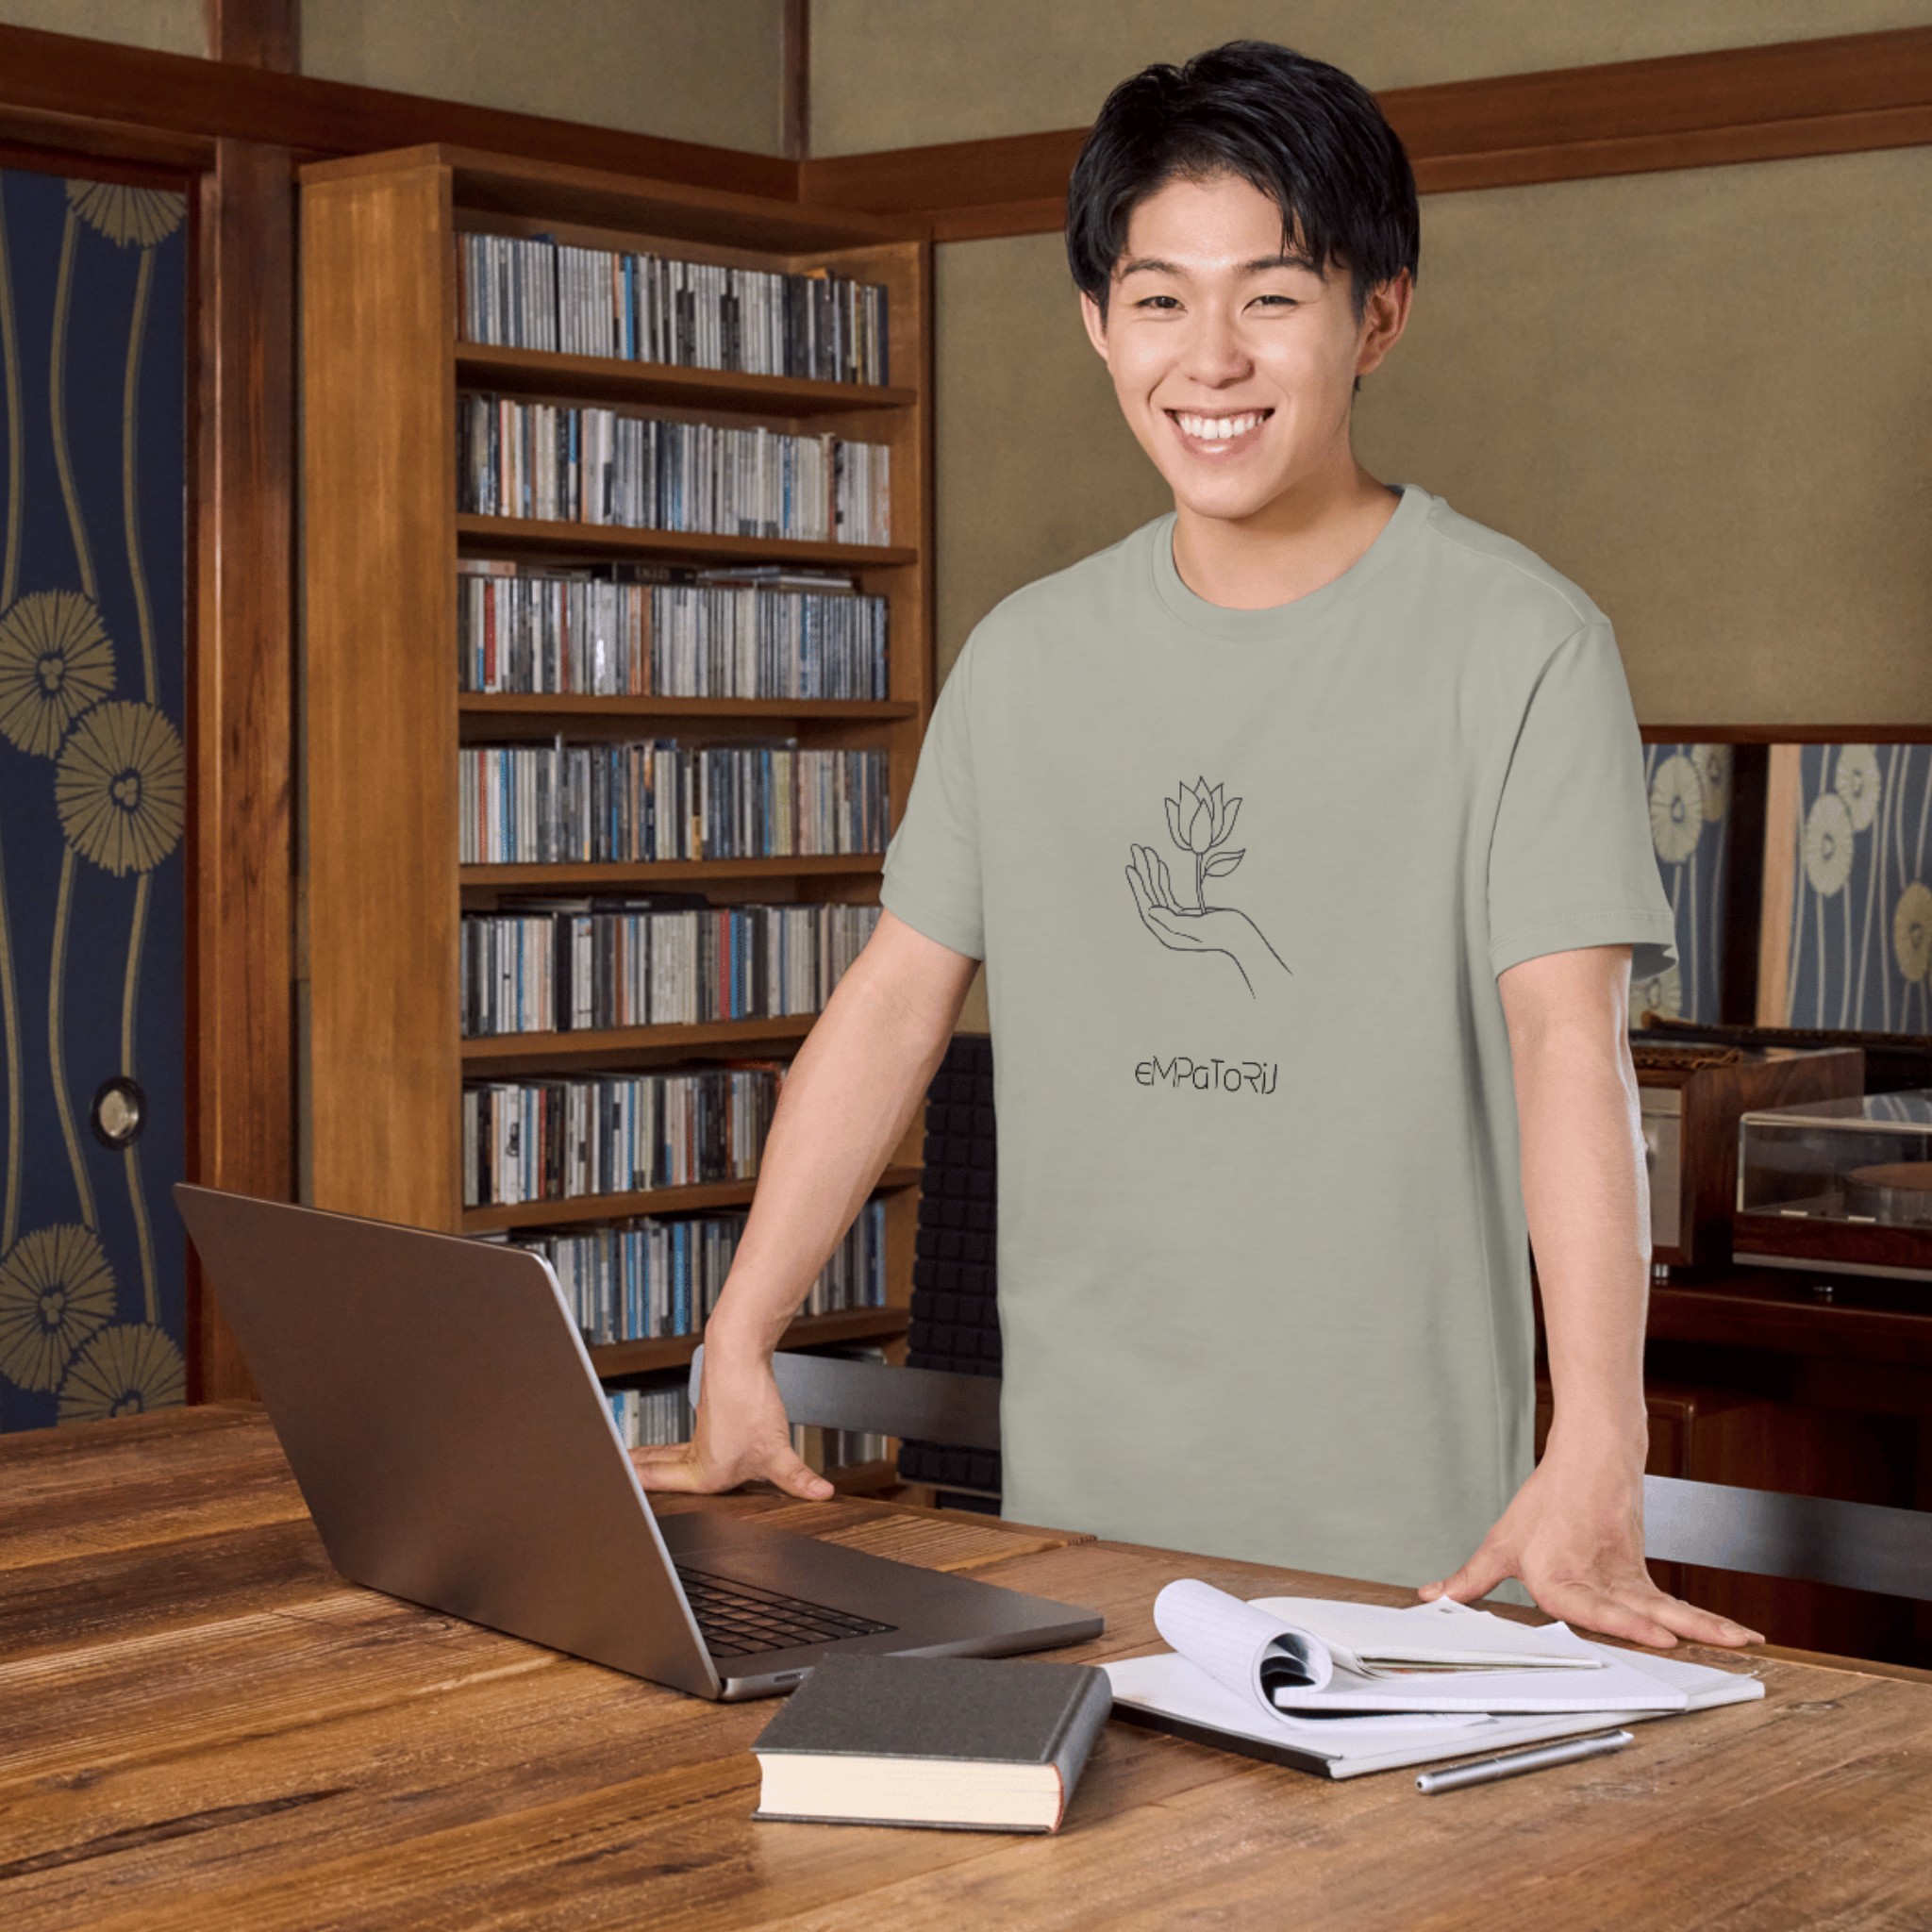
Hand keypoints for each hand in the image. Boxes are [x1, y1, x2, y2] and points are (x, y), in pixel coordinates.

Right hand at [630, 1348, 831, 1501]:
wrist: (739, 1354)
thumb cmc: (748, 1400)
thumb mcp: (778, 1450)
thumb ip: (798, 1478)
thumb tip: (822, 1494)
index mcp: (705, 1471)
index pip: (663, 1484)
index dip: (641, 1489)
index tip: (621, 1495)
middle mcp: (698, 1454)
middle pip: (661, 1468)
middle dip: (641, 1475)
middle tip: (620, 1479)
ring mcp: (703, 1432)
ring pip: (671, 1452)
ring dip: (654, 1459)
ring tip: (638, 1463)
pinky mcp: (712, 1414)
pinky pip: (687, 1438)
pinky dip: (673, 1446)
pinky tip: (686, 1446)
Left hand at [1124, 846, 1289, 993]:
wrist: (1242, 936)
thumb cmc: (1224, 933)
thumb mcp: (1199, 927)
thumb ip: (1173, 921)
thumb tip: (1150, 911)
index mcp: (1167, 934)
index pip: (1148, 907)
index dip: (1138, 887)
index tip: (1131, 867)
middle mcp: (1166, 927)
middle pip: (1150, 896)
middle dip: (1143, 872)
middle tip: (1135, 849)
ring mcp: (1173, 920)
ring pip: (1157, 892)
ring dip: (1151, 871)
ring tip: (1144, 851)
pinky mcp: (1182, 913)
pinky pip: (1167, 894)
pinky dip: (1162, 878)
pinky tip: (1158, 864)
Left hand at [1419, 1448, 1763, 1649]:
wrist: (1591, 1457)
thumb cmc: (1548, 1503)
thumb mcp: (1501, 1544)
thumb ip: (1470, 1579)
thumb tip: (1431, 1596)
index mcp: (1556, 1579)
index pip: (1589, 1607)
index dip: (1624, 1623)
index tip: (1658, 1635)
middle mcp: (1595, 1581)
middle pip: (1633, 1610)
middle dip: (1670, 1632)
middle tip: (1697, 1649)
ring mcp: (1624, 1578)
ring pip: (1665, 1607)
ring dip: (1704, 1626)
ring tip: (1741, 1642)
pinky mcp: (1642, 1576)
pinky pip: (1673, 1604)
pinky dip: (1705, 1619)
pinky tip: (1736, 1634)